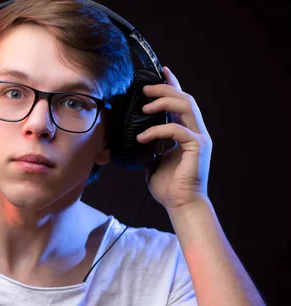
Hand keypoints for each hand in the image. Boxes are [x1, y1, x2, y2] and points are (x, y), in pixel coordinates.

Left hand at [136, 66, 212, 210]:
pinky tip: (142, 136)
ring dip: (163, 102)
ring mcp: (199, 138)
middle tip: (145, 88)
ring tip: (144, 106)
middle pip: (185, 99)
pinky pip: (177, 130)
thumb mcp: (153, 162)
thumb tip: (134, 137)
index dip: (172, 85)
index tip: (161, 71)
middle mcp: (196, 132)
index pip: (180, 103)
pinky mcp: (197, 147)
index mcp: (187, 133)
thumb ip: (150, 147)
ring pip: (185, 107)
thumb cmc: (169, 187)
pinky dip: (157, 130)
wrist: (180, 205)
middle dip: (165, 89)